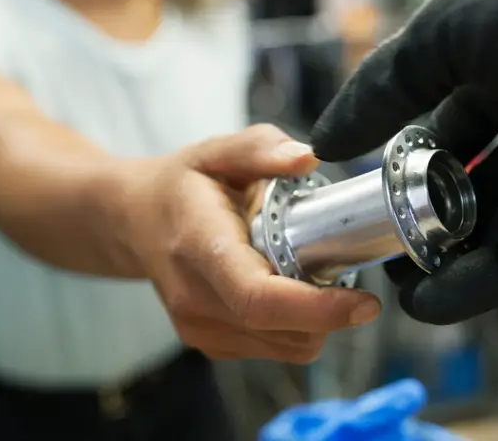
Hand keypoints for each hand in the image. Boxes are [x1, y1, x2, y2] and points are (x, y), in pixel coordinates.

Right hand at [114, 124, 381, 362]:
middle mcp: (196, 298)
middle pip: (282, 330)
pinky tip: (288, 288)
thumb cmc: (183, 185)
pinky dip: (296, 327)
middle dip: (330, 312)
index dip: (319, 308)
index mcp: (200, 247)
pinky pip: (274, 349)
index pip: (260, 298)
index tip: (365, 303)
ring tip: (311, 274)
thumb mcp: (218, 151)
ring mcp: (199, 328)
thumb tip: (308, 158)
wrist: (132, 222)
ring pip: (286, 347)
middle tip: (346, 272)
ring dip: (316, 320)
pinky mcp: (210, 344)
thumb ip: (262, 148)